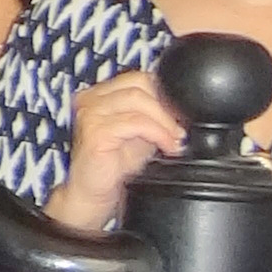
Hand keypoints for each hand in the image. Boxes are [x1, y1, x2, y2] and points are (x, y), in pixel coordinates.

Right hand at [48, 67, 183, 235]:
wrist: (93, 194)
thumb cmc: (114, 166)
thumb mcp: (141, 133)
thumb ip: (154, 114)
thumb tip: (181, 104)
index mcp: (100, 94)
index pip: (138, 77)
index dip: (164, 92)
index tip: (181, 112)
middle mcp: (90, 98)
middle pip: (138, 83)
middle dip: (166, 105)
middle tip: (181, 127)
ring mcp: (90, 113)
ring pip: (138, 99)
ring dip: (164, 120)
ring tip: (175, 138)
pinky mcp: (95, 131)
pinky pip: (135, 123)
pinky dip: (158, 133)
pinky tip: (167, 146)